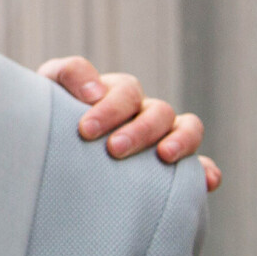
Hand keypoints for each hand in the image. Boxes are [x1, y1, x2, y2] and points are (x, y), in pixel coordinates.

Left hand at [37, 56, 221, 191]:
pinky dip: (206, 170)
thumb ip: (68, 74)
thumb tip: (94, 91)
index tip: (85, 130)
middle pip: (159, 111)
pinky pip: (201, 166)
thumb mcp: (50, 89)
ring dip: (181, 141)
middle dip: (139, 129)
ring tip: (164, 156)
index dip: (110, 108)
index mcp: (118, 93)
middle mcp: (144, 113)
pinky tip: (207, 181)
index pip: (126, 92)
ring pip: (188, 128)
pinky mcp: (174, 170)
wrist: (50, 151)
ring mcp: (163, 138)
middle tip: (114, 149)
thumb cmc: (51, 117)